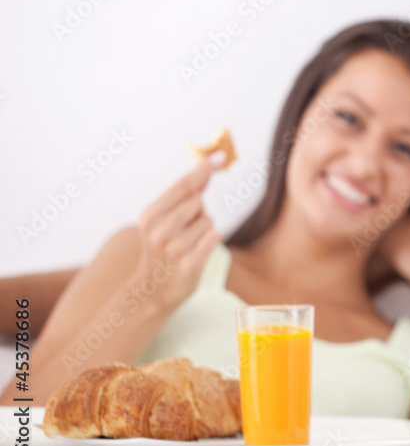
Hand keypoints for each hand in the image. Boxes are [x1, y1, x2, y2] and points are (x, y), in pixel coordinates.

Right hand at [129, 153, 225, 312]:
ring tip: (187, 245)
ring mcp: (175, 249)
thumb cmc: (161, 250)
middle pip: (199, 202)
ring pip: (209, 221)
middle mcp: (160, 230)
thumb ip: (182, 199)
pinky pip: (215, 237)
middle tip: (183, 232)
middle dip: (197, 213)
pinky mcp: (191, 264)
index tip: (222, 155)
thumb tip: (205, 173)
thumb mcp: (162, 222)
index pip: (183, 185)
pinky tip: (195, 254)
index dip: (204, 168)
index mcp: (150, 216)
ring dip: (204, 230)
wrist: (152, 290)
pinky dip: (210, 242)